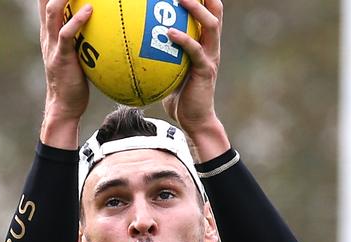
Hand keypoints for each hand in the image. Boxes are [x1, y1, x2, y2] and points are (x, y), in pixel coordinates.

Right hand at [38, 0, 92, 146]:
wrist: (64, 106)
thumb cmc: (76, 82)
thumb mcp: (80, 55)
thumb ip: (86, 38)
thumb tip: (108, 29)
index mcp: (51, 30)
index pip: (49, 2)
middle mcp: (48, 33)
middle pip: (46, 0)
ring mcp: (52, 44)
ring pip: (53, 11)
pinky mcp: (60, 57)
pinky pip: (67, 34)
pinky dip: (77, 20)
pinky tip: (89, 10)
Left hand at [162, 0, 228, 159]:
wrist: (195, 120)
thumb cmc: (180, 99)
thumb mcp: (169, 74)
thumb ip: (161, 58)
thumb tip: (135, 49)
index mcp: (204, 44)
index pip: (208, 14)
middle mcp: (211, 46)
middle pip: (215, 11)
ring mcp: (211, 57)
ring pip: (210, 25)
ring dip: (196, 9)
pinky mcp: (206, 70)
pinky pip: (195, 50)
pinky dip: (183, 40)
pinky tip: (168, 33)